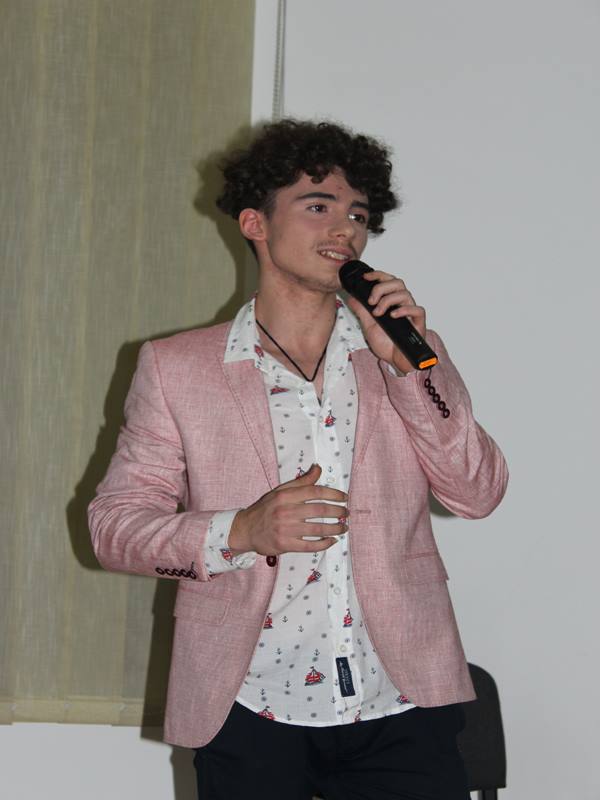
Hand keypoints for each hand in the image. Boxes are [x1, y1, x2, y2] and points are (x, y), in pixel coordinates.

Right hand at [228, 464, 347, 556]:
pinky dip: (324, 543)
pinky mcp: (285, 544)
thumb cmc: (265, 509)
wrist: (245, 529)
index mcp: (286, 496)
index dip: (333, 494)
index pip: (315, 492)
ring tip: (344, 527)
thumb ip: (301, 481)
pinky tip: (332, 540)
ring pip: (317, 529)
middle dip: (338, 512)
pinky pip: (310, 546)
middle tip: (346, 513)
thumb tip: (318, 468)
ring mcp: (286, 529)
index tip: (344, 497)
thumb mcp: (280, 491)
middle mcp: (286, 511)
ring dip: (335, 528)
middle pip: (319, 510)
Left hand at [346, 271, 425, 373]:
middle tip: (371, 301)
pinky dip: (404, 310)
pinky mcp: (419, 322)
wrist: (395, 360)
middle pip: (397, 283)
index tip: (366, 277)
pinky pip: (417, 309)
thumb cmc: (386, 344)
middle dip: (381, 288)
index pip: (388, 281)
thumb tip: (352, 298)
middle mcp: (403, 304)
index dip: (378, 275)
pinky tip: (393, 315)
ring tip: (378, 313)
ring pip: (405, 294)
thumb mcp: (368, 326)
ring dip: (388, 300)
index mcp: (392, 302)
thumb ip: (361, 311)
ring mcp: (411, 313)